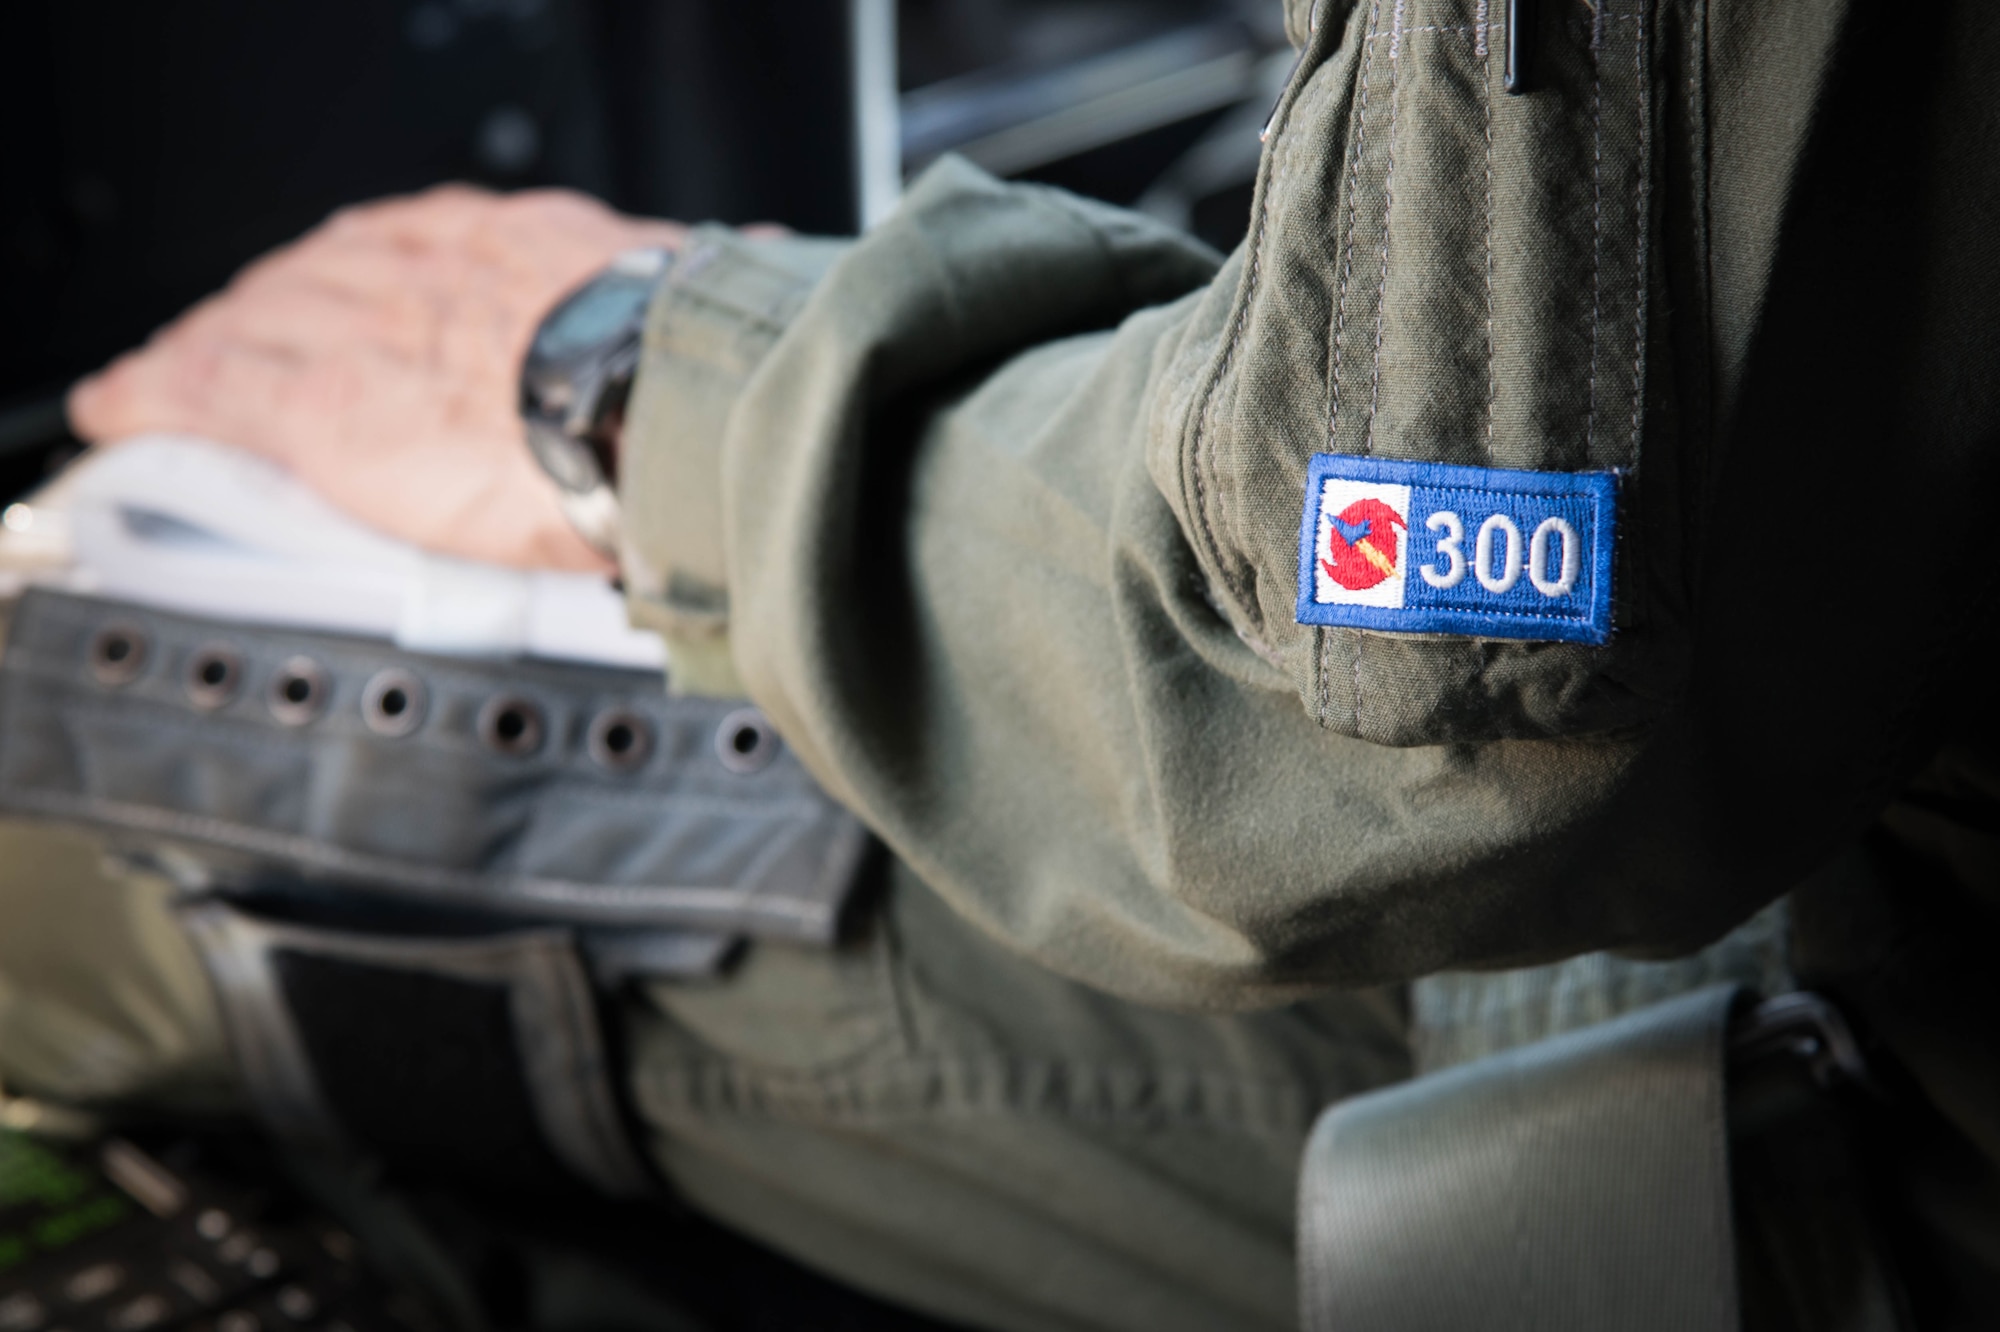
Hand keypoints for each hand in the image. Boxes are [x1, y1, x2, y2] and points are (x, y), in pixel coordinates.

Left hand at [67, 185, 685, 571]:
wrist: (669, 418)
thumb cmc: (700, 384)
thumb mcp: (711, 309)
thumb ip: (718, 284)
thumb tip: (789, 257)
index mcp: (530, 245)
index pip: (425, 236)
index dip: (377, 264)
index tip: (366, 282)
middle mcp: (435, 268)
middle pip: (326, 270)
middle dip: (280, 301)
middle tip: (249, 334)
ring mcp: (371, 330)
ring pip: (257, 320)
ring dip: (210, 345)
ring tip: (172, 374)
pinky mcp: (323, 407)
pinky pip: (209, 387)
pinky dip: (157, 393)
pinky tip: (124, 404)